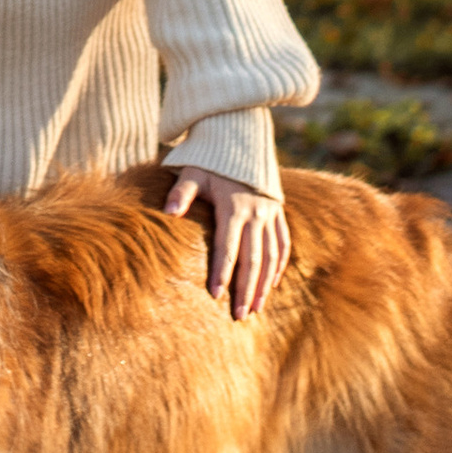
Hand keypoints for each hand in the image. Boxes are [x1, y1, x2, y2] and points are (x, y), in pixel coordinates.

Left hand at [163, 165, 290, 321]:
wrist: (240, 136)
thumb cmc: (210, 158)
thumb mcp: (192, 170)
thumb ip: (182, 192)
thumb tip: (169, 212)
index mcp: (234, 206)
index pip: (228, 247)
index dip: (222, 272)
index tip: (216, 296)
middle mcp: (256, 213)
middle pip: (253, 258)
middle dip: (246, 289)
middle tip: (239, 316)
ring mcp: (271, 213)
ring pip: (271, 255)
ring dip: (264, 283)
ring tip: (256, 309)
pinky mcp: (278, 211)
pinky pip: (283, 243)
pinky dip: (278, 265)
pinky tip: (272, 284)